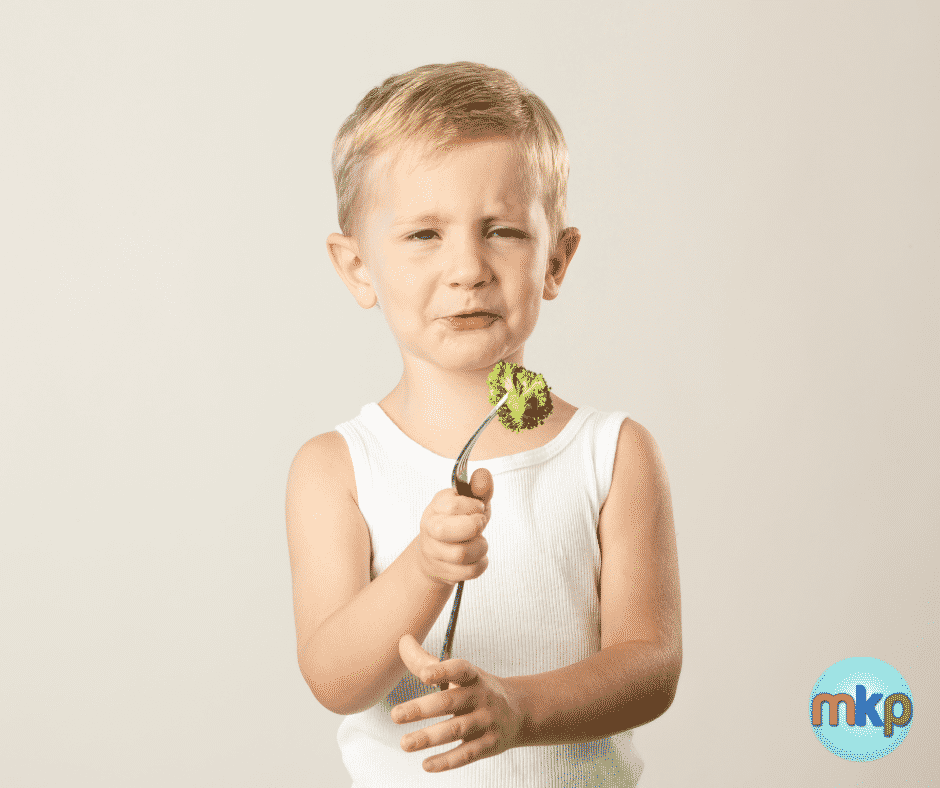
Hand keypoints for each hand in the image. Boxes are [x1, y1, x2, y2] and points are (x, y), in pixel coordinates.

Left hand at [392, 634, 524, 772]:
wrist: (519, 711)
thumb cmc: (477, 688)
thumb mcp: (460, 673)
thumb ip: (428, 661)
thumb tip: (402, 641)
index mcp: (473, 676)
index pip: (460, 669)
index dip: (443, 671)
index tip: (423, 675)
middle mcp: (481, 697)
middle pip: (450, 702)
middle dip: (422, 709)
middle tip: (395, 715)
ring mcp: (487, 721)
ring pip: (456, 730)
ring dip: (429, 738)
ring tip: (404, 744)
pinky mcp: (489, 744)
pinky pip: (467, 754)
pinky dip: (447, 761)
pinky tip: (426, 765)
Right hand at [415, 468, 493, 587]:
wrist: (438, 553)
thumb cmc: (459, 522)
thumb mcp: (471, 502)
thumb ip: (480, 488)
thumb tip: (484, 475)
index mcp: (436, 506)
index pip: (452, 506)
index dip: (473, 507)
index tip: (478, 508)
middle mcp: (429, 528)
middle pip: (446, 531)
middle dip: (472, 527)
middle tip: (480, 524)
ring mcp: (434, 552)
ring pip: (461, 554)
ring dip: (480, 547)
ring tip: (479, 541)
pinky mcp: (443, 572)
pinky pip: (469, 571)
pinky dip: (481, 563)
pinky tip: (477, 557)